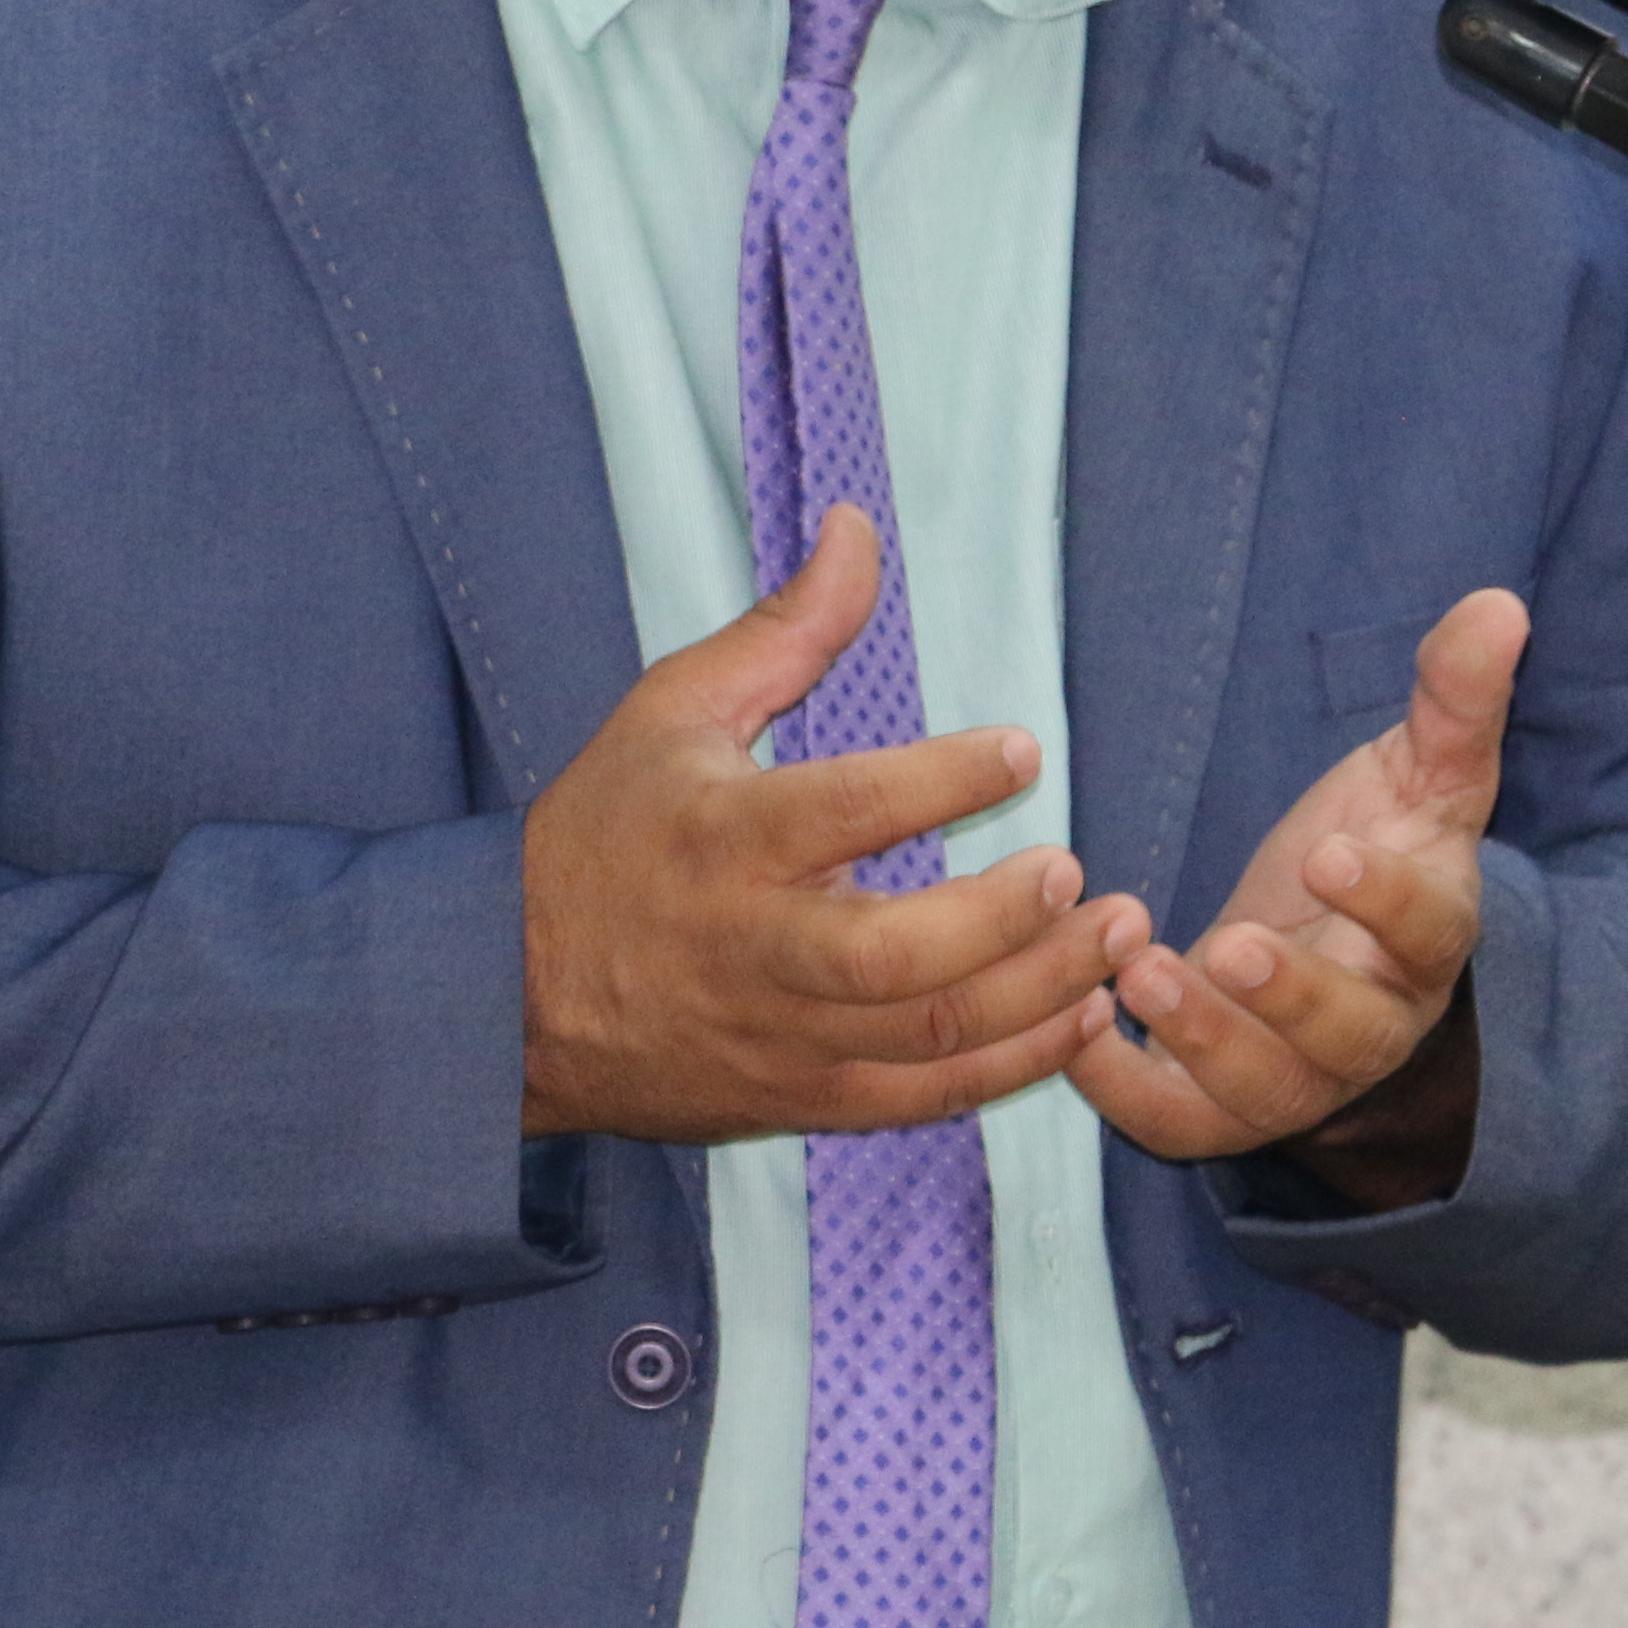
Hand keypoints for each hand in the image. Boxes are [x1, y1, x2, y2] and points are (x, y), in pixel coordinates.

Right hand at [522, 507, 1146, 1141]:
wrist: (511, 997)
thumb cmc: (603, 837)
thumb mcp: (674, 712)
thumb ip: (784, 630)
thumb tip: (859, 528)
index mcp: (723, 838)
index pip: (846, 809)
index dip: (944, 782)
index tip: (1023, 748)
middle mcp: (754, 947)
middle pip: (895, 955)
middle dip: (1005, 918)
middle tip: (1076, 868)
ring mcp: (781, 1035)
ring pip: (927, 1035)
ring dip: (1040, 994)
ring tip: (1116, 941)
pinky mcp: (801, 1098)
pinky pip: (922, 1099)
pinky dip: (1012, 1066)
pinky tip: (1077, 1017)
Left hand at [1070, 587, 1525, 1202]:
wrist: (1333, 949)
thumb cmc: (1378, 848)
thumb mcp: (1419, 774)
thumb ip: (1454, 699)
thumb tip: (1499, 604)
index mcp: (1428, 937)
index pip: (1430, 930)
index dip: (1388, 901)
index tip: (1332, 855)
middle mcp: (1373, 1022)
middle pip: (1351, 1032)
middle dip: (1293, 997)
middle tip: (1233, 946)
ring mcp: (1299, 1075)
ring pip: (1266, 1086)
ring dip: (1204, 1040)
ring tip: (1138, 976)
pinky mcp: (1222, 1106)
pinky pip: (1181, 1123)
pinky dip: (1127, 1093)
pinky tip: (1077, 1031)